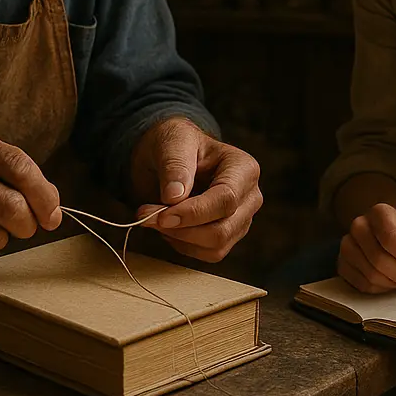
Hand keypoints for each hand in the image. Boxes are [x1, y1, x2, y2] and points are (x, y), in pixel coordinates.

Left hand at [132, 117, 262, 262]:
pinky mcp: (229, 236)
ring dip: (179, 238)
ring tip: (155, 217)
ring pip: (215, 248)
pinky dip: (183, 245)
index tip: (161, 215)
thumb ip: (175, 165)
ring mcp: (242, 219)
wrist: (170, 156)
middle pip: (222, 230)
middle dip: (181, 228)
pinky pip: (208, 255)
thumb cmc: (175, 143)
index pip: (226, 200)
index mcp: (243, 169)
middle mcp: (250, 197)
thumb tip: (174, 197)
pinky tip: (169, 226)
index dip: (193, 213)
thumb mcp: (172, 141)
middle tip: (146, 215)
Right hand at [338, 203, 395, 292]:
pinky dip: (381, 289)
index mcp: (379, 213)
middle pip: (379, 259)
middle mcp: (359, 226)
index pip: (391, 238)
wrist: (382, 234)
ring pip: (371, 275)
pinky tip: (392, 282)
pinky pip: (362, 284)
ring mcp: (347, 245)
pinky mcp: (342, 264)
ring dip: (394, 284)